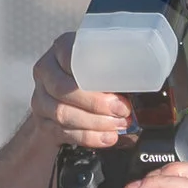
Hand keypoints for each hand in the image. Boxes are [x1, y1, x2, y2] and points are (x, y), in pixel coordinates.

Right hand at [29, 33, 136, 148]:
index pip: (69, 57)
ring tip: (117, 126)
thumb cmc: (93, 76)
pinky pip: (63, 132)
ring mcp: (41, 98)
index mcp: (61, 49)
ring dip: (94, 123)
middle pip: (64, 90)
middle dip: (96, 104)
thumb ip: (116, 66)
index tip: (116, 87)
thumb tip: (147, 78)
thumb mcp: (103, 62)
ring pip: (62, 114)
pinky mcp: (43, 122)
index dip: (92, 74)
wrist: (70, 98)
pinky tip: (106, 138)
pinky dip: (88, 137)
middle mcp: (46, 72)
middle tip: (122, 110)